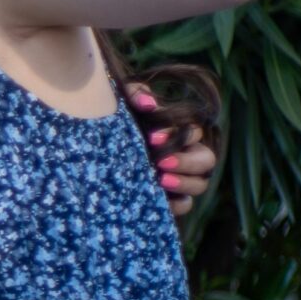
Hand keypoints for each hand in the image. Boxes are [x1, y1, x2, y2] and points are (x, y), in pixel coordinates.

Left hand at [128, 83, 217, 216]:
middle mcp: (188, 156)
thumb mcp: (123, 103)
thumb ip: (135, 94)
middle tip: (161, 162)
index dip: (176, 135)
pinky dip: (177, 204)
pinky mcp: (172, 199)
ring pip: (201, 184)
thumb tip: (148, 104)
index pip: (192, 132)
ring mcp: (184, 179)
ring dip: (184, 182)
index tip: (152, 138)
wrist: (94, 150)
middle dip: (186, 161)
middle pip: (206, 160)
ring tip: (161, 180)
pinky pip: (186, 205)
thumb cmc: (118, 121)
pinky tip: (159, 200)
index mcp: (182, 132)